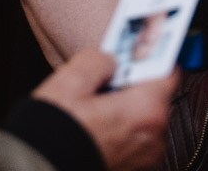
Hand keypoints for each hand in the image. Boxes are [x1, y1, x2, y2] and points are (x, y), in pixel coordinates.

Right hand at [31, 49, 176, 170]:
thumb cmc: (53, 136)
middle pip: (154, 95)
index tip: (139, 49)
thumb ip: (97, 60)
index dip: (151, 56)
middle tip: (105, 80)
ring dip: (126, 109)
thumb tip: (109, 59)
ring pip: (143, 118)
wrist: (39, 169)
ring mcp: (145, 157)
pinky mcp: (133, 169)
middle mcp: (154, 136)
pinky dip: (120, 131)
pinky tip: (94, 127)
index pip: (168, 70)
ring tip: (94, 108)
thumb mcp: (69, 83)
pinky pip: (134, 140)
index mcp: (146, 110)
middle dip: (133, 85)